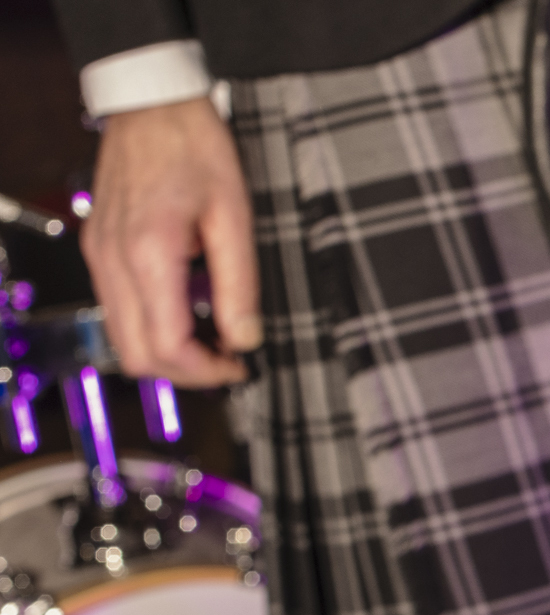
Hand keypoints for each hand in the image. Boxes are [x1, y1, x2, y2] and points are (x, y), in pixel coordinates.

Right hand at [83, 98, 259, 387]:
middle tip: (226, 362)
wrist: (151, 103)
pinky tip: (187, 311)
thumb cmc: (193, 147)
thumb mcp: (234, 216)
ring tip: (212, 339)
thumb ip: (239, 284)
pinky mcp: (99, 248)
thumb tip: (246, 338)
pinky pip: (117, 308)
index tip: (239, 367)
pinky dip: (151, 325)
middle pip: (135, 356)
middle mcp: (113, 260)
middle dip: (184, 372)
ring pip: (122, 337)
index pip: (165, 347)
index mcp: (148, 254)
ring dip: (166, 352)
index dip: (205, 371)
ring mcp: (100, 255)